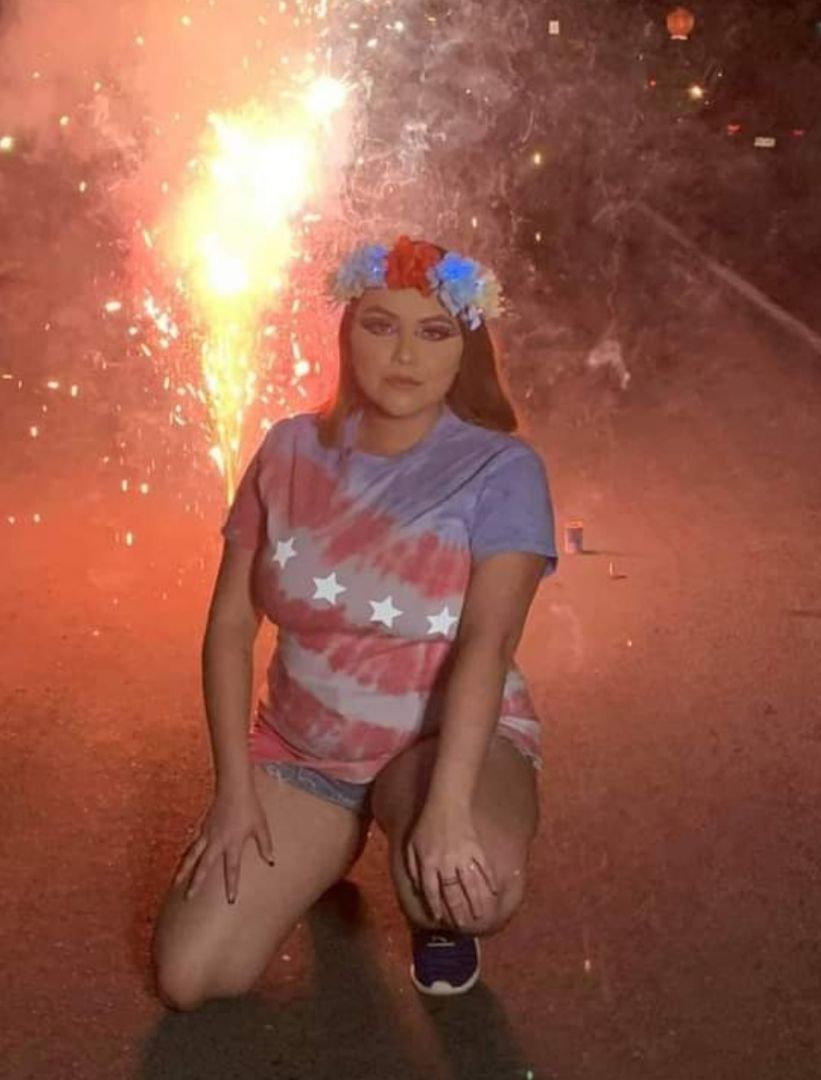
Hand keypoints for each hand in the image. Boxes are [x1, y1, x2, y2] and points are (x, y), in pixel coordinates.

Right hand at [173, 780, 274, 904]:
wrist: (234, 787)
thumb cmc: (250, 807)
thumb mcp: (261, 826)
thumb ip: (265, 845)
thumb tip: (271, 862)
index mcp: (233, 843)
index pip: (232, 869)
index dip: (231, 885)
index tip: (230, 900)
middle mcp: (217, 841)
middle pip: (203, 866)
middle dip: (195, 883)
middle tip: (188, 898)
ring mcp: (207, 834)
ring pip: (191, 855)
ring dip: (182, 870)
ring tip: (174, 884)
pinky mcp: (203, 827)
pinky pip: (192, 844)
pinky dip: (186, 854)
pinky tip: (181, 862)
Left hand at [406, 801, 498, 927]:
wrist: (446, 803)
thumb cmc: (426, 824)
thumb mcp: (411, 844)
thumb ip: (412, 867)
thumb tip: (417, 888)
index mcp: (428, 863)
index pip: (431, 891)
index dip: (436, 906)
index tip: (441, 919)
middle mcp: (445, 863)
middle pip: (452, 892)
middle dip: (457, 911)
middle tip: (463, 925)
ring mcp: (462, 856)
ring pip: (469, 884)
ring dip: (475, 901)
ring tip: (480, 915)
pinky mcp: (475, 848)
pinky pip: (483, 867)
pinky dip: (489, 879)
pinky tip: (494, 891)